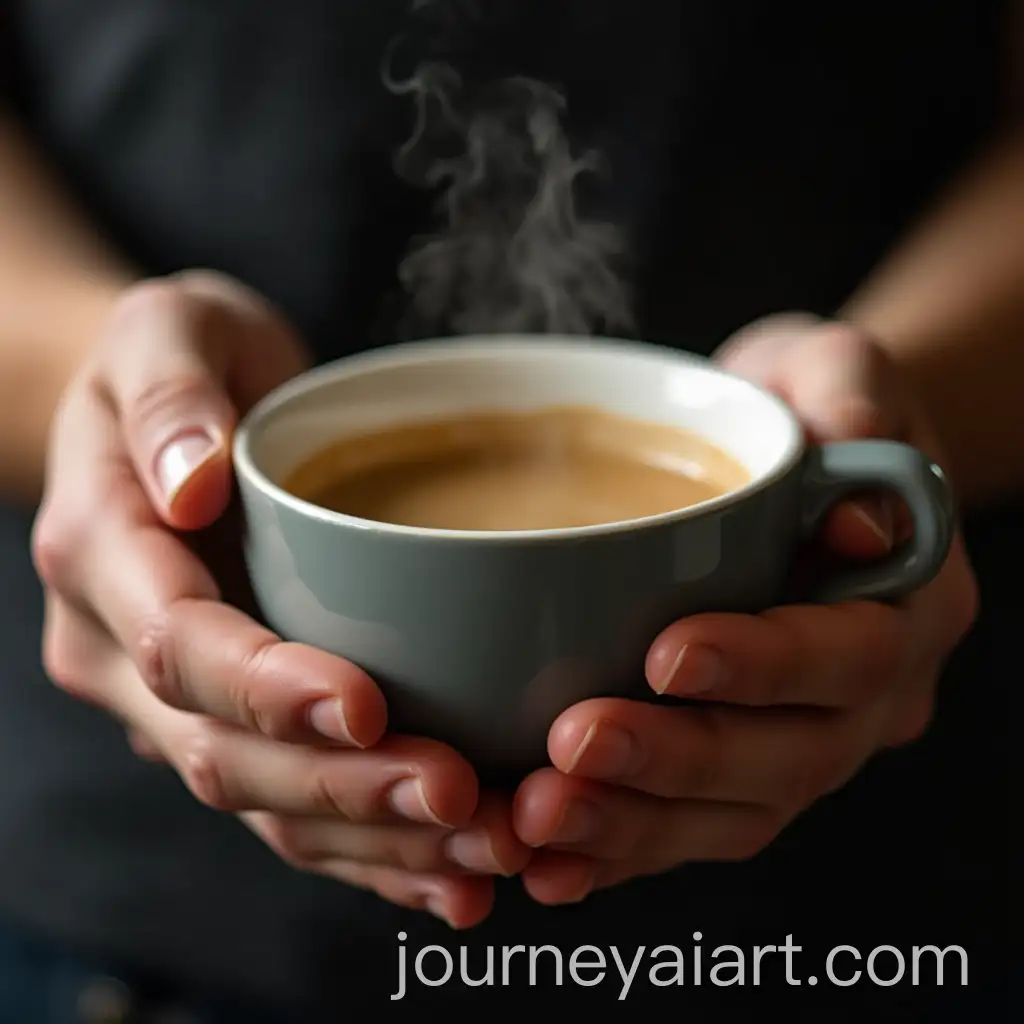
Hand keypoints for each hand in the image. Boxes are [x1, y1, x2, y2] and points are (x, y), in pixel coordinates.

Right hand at [32, 271, 528, 927]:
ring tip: (482, 849)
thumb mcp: (169, 330)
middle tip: (457, 792)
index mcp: (103, 553)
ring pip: (263, 803)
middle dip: (341, 785)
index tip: (369, 704)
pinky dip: (370, 850)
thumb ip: (171, 393)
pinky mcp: (232, 721)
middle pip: (225, 749)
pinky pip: (291, 808)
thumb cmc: (184, 358)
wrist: (175, 418)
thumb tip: (191, 481)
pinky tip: (450, 873)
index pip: (182, 644)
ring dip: (371, 838)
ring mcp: (173, 701)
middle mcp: (125, 649)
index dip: (269, 687)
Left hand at [512, 318, 978, 903]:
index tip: (664, 653)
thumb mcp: (833, 369)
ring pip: (733, 815)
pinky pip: (686, 831)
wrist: (793, 469)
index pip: (850, 655)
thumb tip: (855, 455)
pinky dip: (616, 851)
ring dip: (632, 825)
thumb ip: (848, 394)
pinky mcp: (737, 765)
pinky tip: (545, 861)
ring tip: (535, 815)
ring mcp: (803, 740)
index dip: (763, 666)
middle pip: (788, 760)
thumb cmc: (805, 411)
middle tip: (571, 748)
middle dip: (676, 762)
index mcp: (903, 604)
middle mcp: (865, 696)